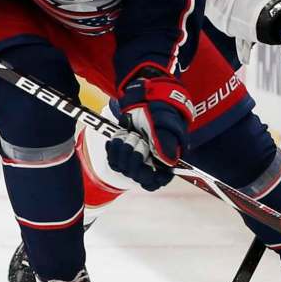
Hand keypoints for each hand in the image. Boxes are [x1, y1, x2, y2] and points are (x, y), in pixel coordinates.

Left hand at [105, 72, 192, 190]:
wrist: (143, 100)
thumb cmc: (159, 112)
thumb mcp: (164, 126)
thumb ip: (166, 144)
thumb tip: (168, 162)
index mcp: (164, 160)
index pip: (156, 181)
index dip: (150, 178)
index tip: (147, 168)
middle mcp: (149, 162)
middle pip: (137, 175)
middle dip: (135, 157)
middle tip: (137, 139)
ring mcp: (134, 158)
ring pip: (123, 168)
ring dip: (123, 150)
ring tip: (128, 134)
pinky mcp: (122, 152)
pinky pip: (113, 159)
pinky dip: (113, 148)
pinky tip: (119, 136)